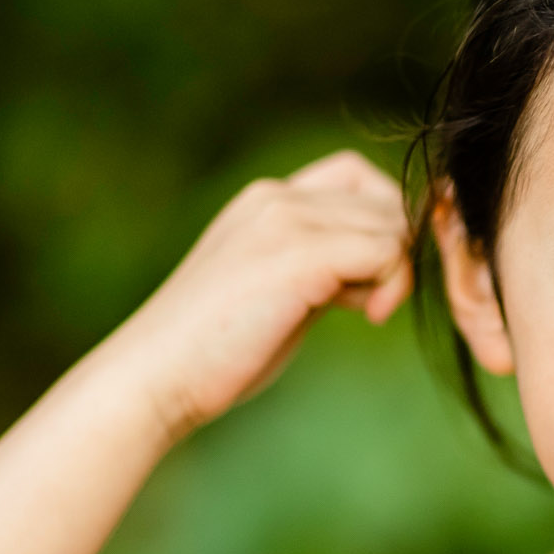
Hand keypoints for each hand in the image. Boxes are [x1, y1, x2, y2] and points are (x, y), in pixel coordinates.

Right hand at [98, 150, 413, 443]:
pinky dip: (393, 284)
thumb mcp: (277, 294)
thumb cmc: (214, 352)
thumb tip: (379, 272)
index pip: (356, 177)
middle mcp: (276, 197)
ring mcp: (286, 221)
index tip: (370, 277)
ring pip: (392, 223)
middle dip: (397, 252)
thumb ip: (321, 270)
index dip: (382, 220)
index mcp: (266, 201)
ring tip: (369, 311)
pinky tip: (370, 316)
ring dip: (398, 270)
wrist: (155, 376)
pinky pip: (386, 250)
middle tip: (374, 302)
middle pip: (383, 200)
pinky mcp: (299, 255)